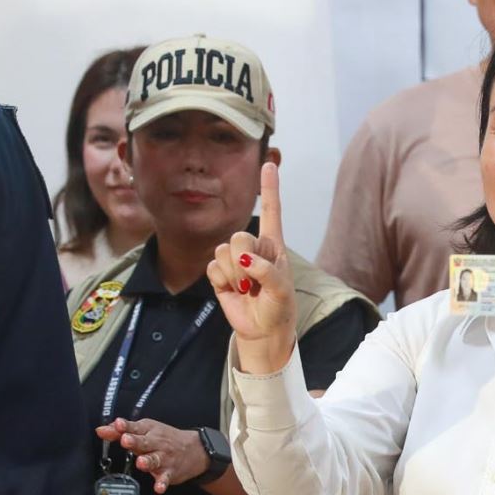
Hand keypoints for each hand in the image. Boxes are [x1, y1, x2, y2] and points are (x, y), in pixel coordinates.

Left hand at [96, 417, 210, 493]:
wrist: (196, 450)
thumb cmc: (165, 439)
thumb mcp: (145, 431)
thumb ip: (121, 432)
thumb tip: (100, 430)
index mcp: (148, 431)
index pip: (135, 428)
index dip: (125, 426)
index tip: (118, 424)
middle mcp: (156, 443)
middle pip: (144, 442)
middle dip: (135, 441)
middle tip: (126, 440)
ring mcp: (163, 458)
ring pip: (154, 459)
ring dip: (148, 461)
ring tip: (141, 463)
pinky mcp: (170, 472)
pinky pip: (165, 478)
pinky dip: (162, 483)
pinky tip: (159, 488)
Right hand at [206, 162, 296, 373]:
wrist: (263, 330)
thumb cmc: (279, 307)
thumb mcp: (281, 290)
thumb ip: (266, 272)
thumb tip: (244, 261)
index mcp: (274, 245)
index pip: (272, 211)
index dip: (269, 188)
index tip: (269, 164)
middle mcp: (253, 247)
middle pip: (238, 236)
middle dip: (244, 260)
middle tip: (253, 280)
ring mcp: (234, 260)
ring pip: (223, 251)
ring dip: (234, 274)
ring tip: (246, 289)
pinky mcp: (219, 273)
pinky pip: (213, 267)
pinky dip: (222, 281)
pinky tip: (233, 290)